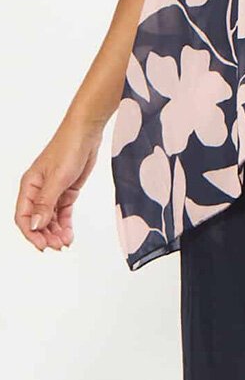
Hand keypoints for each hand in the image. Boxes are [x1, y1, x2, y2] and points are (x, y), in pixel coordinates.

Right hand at [15, 115, 104, 252]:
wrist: (87, 133)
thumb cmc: (68, 148)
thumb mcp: (57, 178)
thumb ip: (46, 203)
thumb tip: (34, 225)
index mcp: (29, 186)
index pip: (23, 216)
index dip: (30, 233)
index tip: (42, 245)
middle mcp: (38, 191)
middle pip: (37, 221)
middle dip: (45, 235)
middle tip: (57, 246)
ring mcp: (53, 192)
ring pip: (50, 219)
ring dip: (56, 232)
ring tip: (65, 242)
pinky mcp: (66, 191)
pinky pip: (62, 213)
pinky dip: (65, 224)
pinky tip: (69, 234)